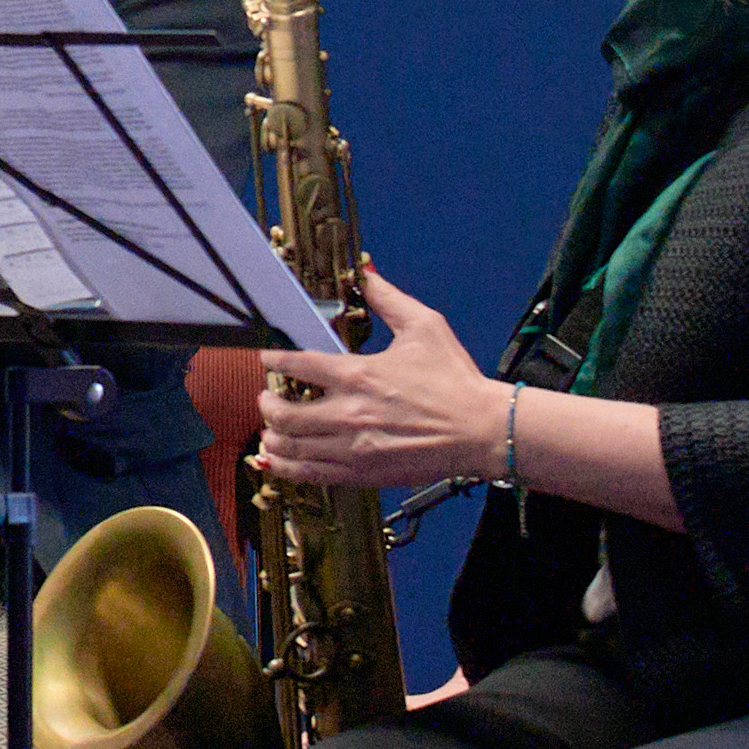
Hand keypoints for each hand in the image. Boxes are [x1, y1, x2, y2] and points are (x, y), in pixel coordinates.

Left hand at [254, 265, 499, 494]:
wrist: (482, 430)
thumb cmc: (456, 381)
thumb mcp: (425, 327)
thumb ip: (388, 299)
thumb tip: (365, 273)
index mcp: (359, 375)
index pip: (297, 364)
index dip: (274, 359)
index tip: (268, 358)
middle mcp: (349, 414)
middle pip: (282, 413)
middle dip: (266, 403)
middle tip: (268, 396)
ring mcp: (353, 448)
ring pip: (289, 447)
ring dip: (272, 435)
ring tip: (272, 427)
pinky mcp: (362, 474)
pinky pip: (309, 474)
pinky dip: (285, 467)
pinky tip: (280, 459)